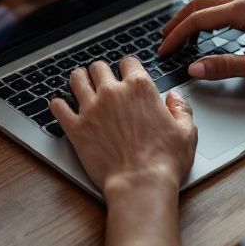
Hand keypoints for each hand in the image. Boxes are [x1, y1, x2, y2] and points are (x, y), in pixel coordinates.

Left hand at [50, 57, 196, 193]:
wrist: (140, 183)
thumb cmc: (164, 161)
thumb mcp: (186, 132)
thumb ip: (181, 109)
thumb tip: (174, 98)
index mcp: (140, 89)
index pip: (128, 62)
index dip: (127, 68)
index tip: (125, 74)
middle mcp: (113, 93)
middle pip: (98, 67)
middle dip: (100, 72)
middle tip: (100, 80)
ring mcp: (91, 108)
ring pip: (76, 79)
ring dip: (78, 79)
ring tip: (79, 83)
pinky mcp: (76, 127)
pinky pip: (58, 107)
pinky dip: (58, 105)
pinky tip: (61, 106)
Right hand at [158, 0, 244, 80]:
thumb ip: (226, 67)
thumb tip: (195, 69)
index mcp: (244, 10)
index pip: (197, 20)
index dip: (176, 36)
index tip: (164, 51)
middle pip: (198, 5)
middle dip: (176, 23)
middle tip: (162, 41)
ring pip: (208, 3)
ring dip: (189, 18)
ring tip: (176, 36)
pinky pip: (220, 6)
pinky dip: (204, 17)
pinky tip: (201, 30)